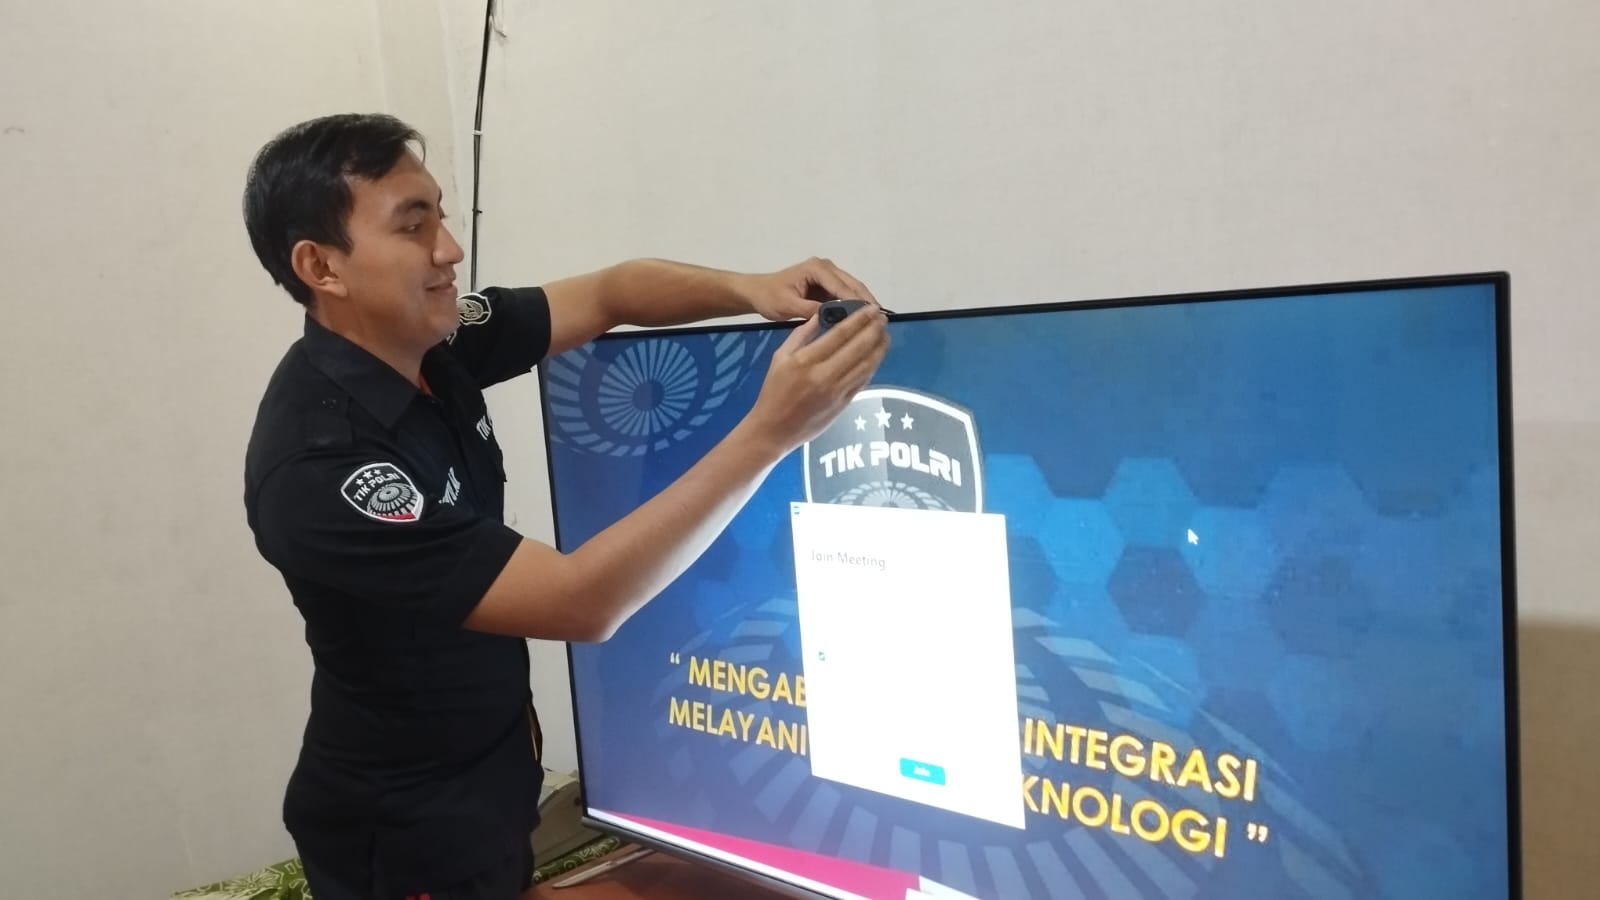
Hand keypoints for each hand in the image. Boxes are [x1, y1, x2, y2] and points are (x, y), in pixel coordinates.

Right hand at [741, 303, 889, 453]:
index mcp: (807, 361)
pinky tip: (877, 355)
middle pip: (858, 347)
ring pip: (866, 364)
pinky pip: (863, 380)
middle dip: (874, 329)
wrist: (774, 430)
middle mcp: (825, 375)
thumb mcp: (780, 358)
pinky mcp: (844, 404)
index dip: (859, 319)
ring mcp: (838, 391)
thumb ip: (801, 335)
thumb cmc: (774, 392)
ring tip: (885, 334)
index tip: (870, 308)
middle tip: (883, 317)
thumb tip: (820, 316)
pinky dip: (873, 366)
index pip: (840, 334)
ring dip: (879, 347)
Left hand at [742, 257, 879, 321]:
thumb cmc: (770, 297)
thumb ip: (811, 310)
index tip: (872, 317)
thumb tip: (834, 317)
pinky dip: (853, 306)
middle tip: (881, 321)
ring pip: (851, 289)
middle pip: (853, 285)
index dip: (858, 302)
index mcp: (817, 269)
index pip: (843, 286)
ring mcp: (827, 274)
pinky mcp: (826, 284)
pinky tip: (862, 320)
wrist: (757, 292)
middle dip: (867, 302)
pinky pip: (844, 294)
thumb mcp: (788, 306)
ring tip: (876, 321)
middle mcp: (826, 267)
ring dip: (862, 304)